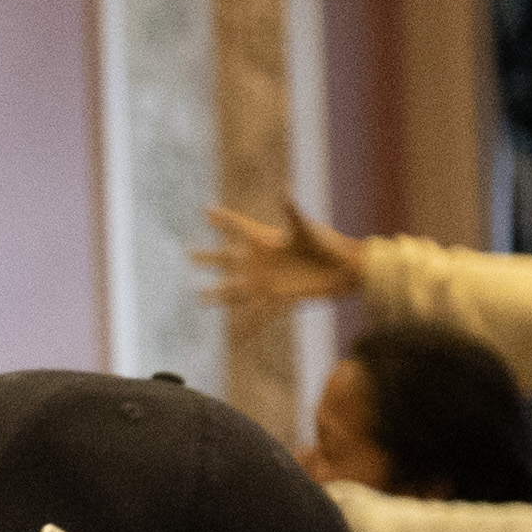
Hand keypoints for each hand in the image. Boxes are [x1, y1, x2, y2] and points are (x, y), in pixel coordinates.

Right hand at [192, 201, 364, 315]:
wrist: (342, 270)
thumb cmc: (327, 245)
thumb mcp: (306, 230)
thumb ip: (292, 212)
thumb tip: (285, 191)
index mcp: (265, 241)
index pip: (238, 227)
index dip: (223, 220)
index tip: (206, 211)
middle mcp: (260, 261)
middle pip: (227, 259)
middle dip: (207, 258)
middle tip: (189, 254)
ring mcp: (264, 281)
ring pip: (233, 289)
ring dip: (216, 294)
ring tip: (200, 297)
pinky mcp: (274, 297)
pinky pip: (255, 316)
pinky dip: (246, 330)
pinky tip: (235, 341)